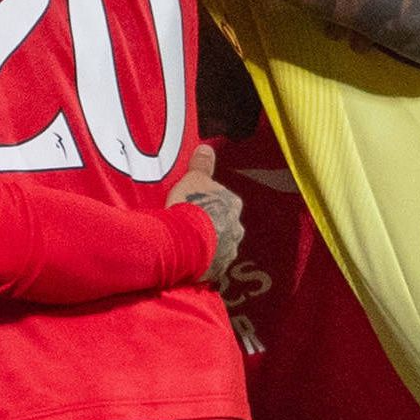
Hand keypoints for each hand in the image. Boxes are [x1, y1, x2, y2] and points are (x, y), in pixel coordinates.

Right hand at [172, 157, 245, 284]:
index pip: (225, 201)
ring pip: (219, 247)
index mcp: (233, 204)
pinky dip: (200, 263)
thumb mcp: (192, 178)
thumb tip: (207, 148)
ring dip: (207, 246)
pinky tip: (186, 261)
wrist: (183, 239)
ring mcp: (228, 251)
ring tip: (186, 245)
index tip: (196, 205)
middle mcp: (236, 229)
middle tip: (190, 225)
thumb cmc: (190, 205)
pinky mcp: (217, 271)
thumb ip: (202, 165)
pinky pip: (209, 265)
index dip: (210, 202)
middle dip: (212, 226)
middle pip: (225, 225)